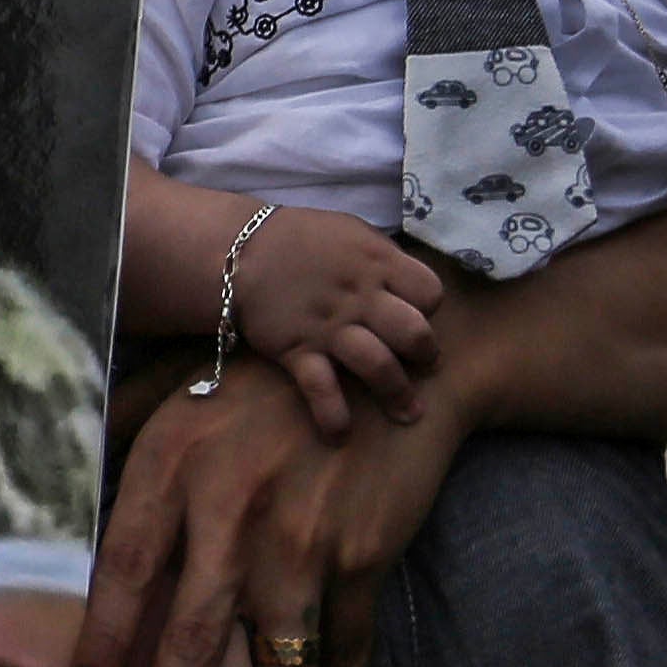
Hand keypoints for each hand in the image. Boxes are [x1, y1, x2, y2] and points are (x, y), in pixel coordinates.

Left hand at [71, 356, 453, 666]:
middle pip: (192, 641)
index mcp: (170, 471)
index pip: (122, 574)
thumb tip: (40, 484)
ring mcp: (302, 544)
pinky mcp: (362, 558)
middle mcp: (232, 515)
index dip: (100, 647)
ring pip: (279, 665)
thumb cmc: (254, 379)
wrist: (379, 360)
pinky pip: (349, 649)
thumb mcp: (169, 390)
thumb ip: (109, 436)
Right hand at [229, 206, 442, 435]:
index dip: (430, 307)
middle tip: (424, 365)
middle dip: (426, 355)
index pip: (430, 292)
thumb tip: (412, 289)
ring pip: (377, 365)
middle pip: (413, 333)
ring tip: (408, 413)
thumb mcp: (351, 232)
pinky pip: (320, 388)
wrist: (237, 251)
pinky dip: (332, 414)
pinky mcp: (296, 350)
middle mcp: (359, 297)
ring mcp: (328, 327)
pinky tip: (340, 434)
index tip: (419, 315)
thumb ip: (385, 259)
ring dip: (397, 393)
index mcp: (377, 263)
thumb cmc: (301, 240)